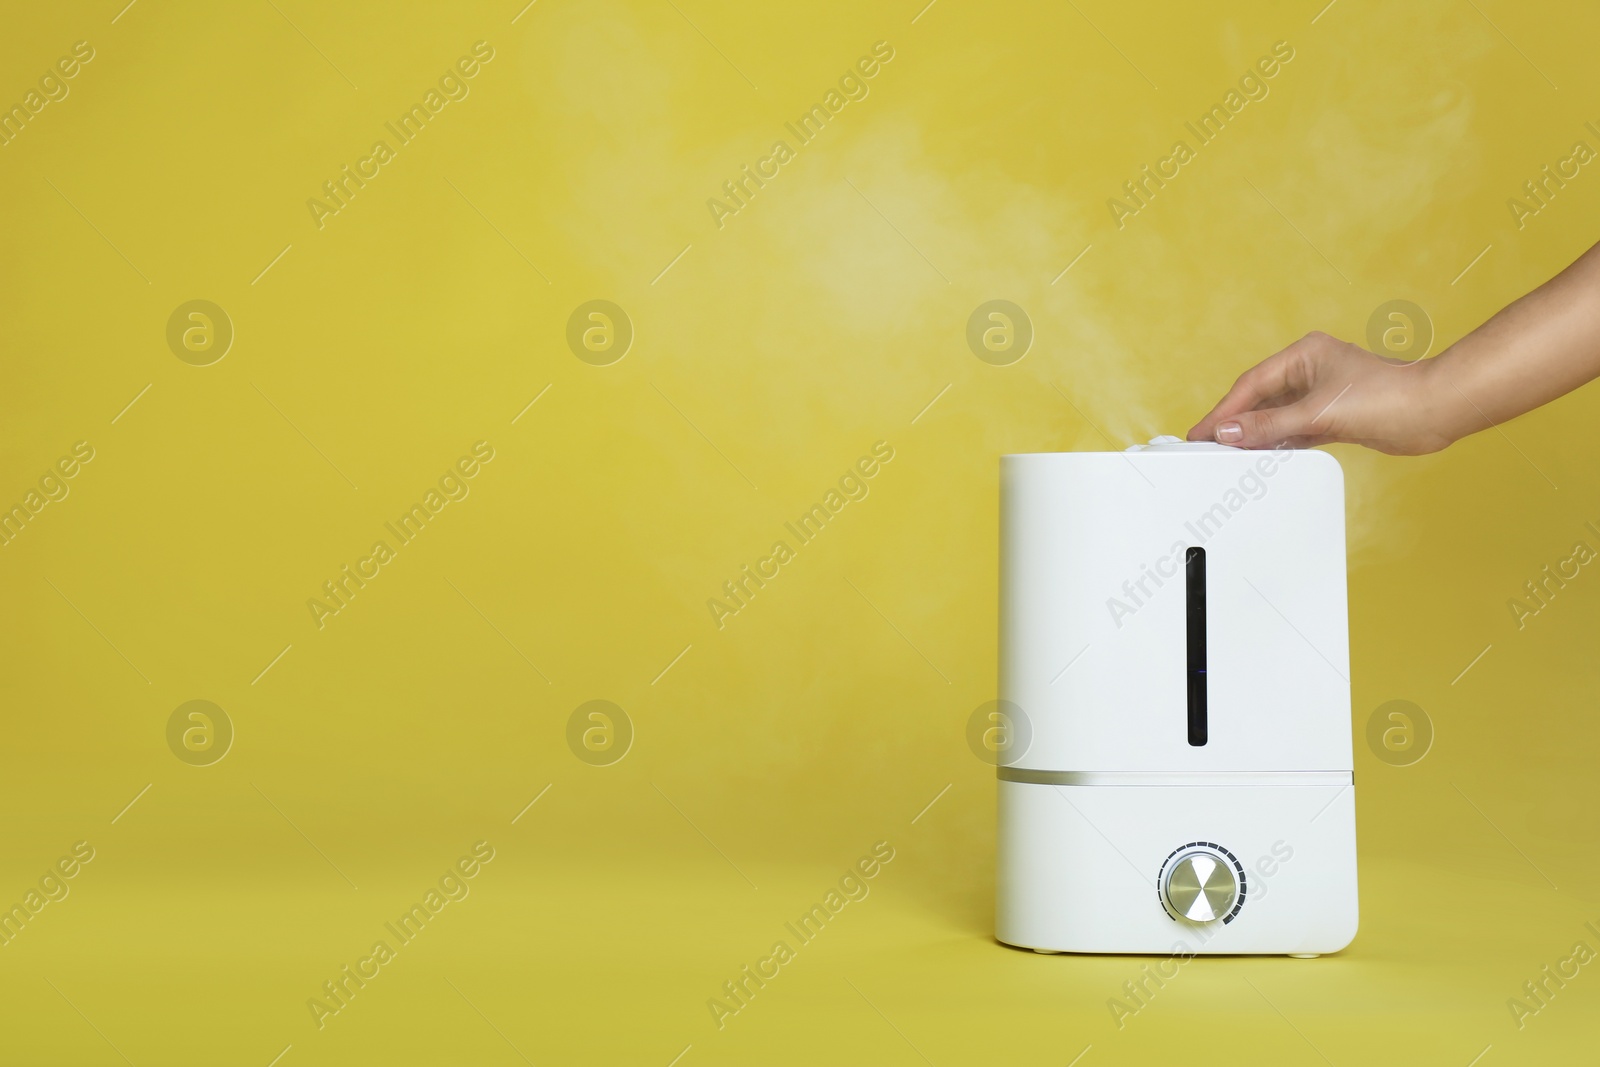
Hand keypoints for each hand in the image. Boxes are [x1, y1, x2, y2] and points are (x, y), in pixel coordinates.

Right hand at [1186, 332, 1455, 455]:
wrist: (1435, 411)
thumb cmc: (1389, 397)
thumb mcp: (1319, 412)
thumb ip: (1271, 424)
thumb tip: (1231, 432)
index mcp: (1304, 355)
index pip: (1252, 384)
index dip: (1225, 411)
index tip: (1203, 431)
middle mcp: (1311, 370)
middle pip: (1261, 399)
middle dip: (1236, 423)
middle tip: (1208, 444)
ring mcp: (1322, 394)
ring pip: (1277, 416)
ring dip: (1256, 434)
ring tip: (1230, 454)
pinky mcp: (1334, 416)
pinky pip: (1294, 429)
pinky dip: (1279, 441)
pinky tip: (1263, 455)